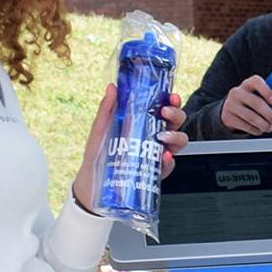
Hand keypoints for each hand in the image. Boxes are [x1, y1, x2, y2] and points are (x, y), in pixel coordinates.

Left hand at [72, 88, 188, 207]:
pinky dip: (169, 161)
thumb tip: (112, 88)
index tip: (170, 96)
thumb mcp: (101, 129)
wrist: (92, 183)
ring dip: (176, 136)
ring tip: (163, 136)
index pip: (163, 108)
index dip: (171, 101)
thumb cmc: (97, 154)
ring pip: (179, 142)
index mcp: (144, 123)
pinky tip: (163, 157)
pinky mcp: (155, 172)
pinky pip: (169, 165)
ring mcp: (156, 155)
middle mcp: (153, 137)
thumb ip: (107, 108)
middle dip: (176, 115)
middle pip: (175, 123)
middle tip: (165, 113)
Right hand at [220, 75, 271, 134]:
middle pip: (256, 103)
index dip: (266, 91)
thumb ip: (267, 99)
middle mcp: (237, 92)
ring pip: (251, 117)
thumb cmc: (250, 101)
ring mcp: (231, 105)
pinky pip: (246, 126)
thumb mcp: (256, 95)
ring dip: (263, 124)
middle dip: (269, 114)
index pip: (256, 82)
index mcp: (248, 84)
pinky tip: (260, 130)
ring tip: (269, 127)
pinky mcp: (228, 117)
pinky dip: (255, 130)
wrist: (229, 109)